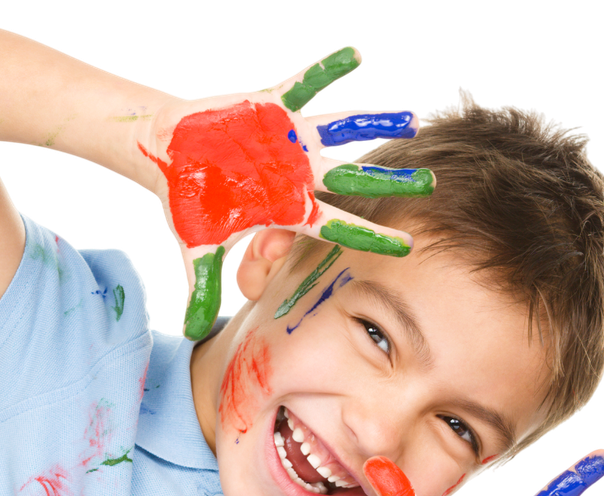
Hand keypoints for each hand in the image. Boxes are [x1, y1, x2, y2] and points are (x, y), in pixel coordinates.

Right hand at [140, 47, 433, 339]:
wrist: (173, 154)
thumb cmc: (190, 202)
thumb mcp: (196, 248)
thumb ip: (202, 288)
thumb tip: (195, 331)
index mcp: (286, 209)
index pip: (337, 227)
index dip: (371, 238)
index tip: (407, 247)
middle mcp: (297, 176)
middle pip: (352, 182)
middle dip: (388, 185)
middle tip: (430, 185)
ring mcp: (290, 141)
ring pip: (341, 132)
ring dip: (375, 125)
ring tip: (413, 120)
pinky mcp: (273, 107)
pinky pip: (306, 84)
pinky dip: (327, 69)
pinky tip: (356, 55)